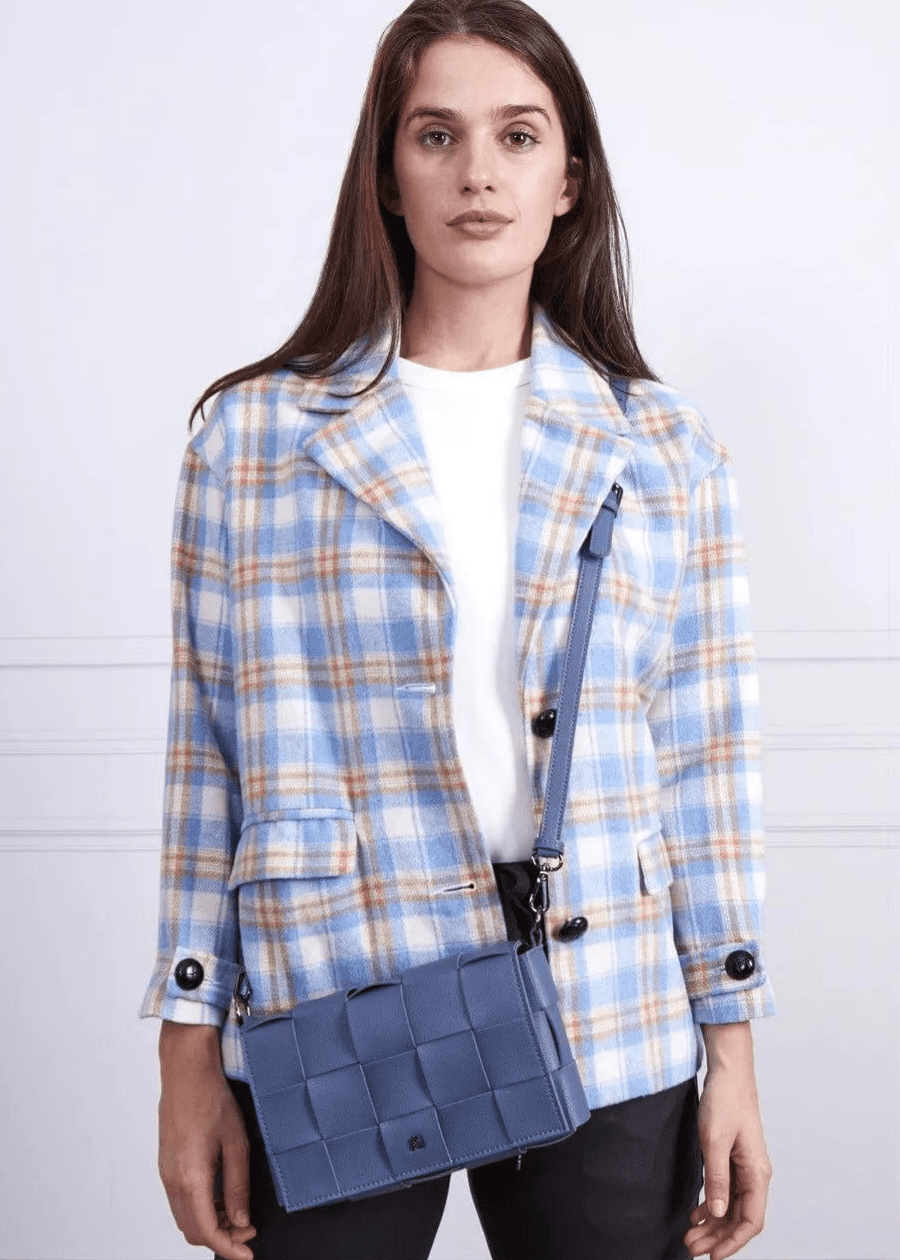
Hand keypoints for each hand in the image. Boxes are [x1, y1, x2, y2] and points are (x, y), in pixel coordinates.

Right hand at [157, 1022, 256, 1259]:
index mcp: (191, 1178)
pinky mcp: (166, 1165)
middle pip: (193, 1231)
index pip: (207, 1232)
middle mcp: (172, 1181)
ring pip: (185, 1218)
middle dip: (222, 1238)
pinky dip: (200, 1208)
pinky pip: (180, 1200)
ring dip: (210, 1223)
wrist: (186, 1072)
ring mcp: (166, 1173)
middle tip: (248, 1231)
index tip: (248, 1254)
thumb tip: (240, 1220)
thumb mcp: (237, 1143)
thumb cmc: (213, 1100)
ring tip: (238, 1214)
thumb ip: (238, 1186)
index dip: (229, 1249)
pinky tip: (221, 1196)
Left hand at [682, 1064, 772, 1259]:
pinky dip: (711, 1206)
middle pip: (739, 1218)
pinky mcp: (732, 1159)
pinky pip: (725, 1192)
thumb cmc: (724, 1101)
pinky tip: (695, 1214)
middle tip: (691, 1249)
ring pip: (730, 1208)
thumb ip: (717, 1178)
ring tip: (689, 1237)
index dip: (733, 1242)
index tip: (712, 1256)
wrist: (728, 1072)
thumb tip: (717, 1214)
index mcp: (757, 1173)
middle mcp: (754, 1174)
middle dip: (717, 1238)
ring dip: (712, 1225)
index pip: (751, 1221)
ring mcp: (744, 1168)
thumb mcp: (714, 1140)